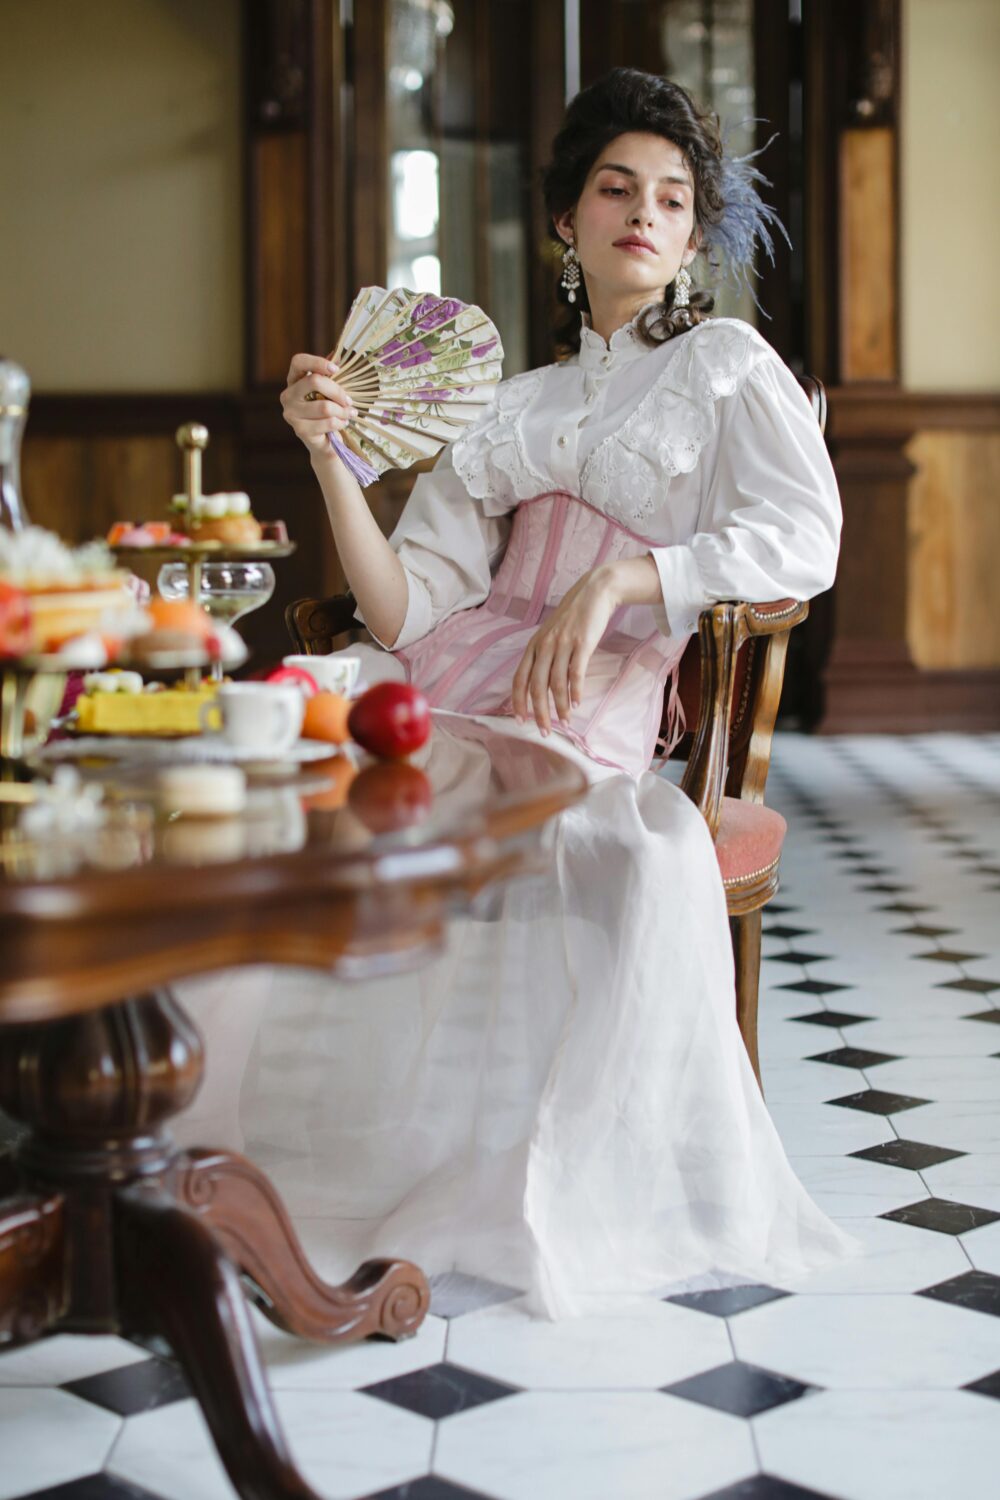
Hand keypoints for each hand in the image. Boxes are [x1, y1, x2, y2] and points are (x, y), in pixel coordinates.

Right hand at [280, 352, 357, 455]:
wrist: (326, 442)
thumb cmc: (328, 412)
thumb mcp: (330, 391)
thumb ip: (332, 374)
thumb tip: (340, 354)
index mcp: (293, 380)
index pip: (298, 361)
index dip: (317, 361)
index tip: (336, 369)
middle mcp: (288, 395)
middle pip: (314, 381)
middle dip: (338, 391)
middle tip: (349, 400)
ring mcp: (291, 413)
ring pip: (324, 406)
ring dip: (343, 411)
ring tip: (349, 414)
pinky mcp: (300, 430)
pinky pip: (328, 422)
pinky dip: (340, 422)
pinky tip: (342, 423)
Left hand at [511, 564, 620, 734]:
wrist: (594, 593)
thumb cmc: (573, 617)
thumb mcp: (551, 635)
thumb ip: (544, 657)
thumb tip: (543, 687)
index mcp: (533, 646)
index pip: (519, 679)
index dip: (518, 701)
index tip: (521, 721)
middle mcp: (544, 646)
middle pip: (537, 686)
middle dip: (540, 712)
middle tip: (545, 731)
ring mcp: (563, 644)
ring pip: (557, 683)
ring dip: (561, 706)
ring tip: (565, 722)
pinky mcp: (582, 643)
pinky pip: (576, 672)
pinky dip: (576, 691)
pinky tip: (577, 704)